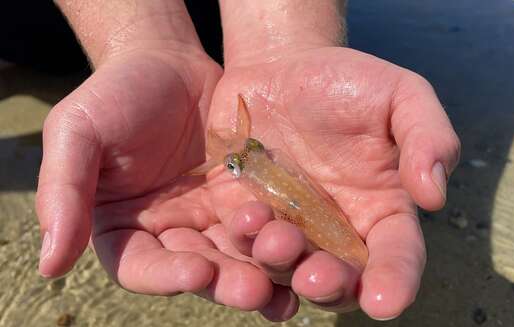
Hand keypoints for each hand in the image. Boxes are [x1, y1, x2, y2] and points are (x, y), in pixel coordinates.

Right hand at [36, 44, 296, 312]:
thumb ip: (64, 193)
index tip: (197, 269)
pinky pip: (267, 229)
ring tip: (292, 287)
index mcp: (123, 229)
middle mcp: (170, 234)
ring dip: (264, 274)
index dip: (166, 274)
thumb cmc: (116, 93)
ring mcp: (212, 220)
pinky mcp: (248, 202)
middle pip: (198, 270)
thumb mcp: (79, 132)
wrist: (170, 63)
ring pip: (238, 257)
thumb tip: (50, 266)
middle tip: (256, 289)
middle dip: (226, 282)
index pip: (141, 266)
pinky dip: (285, 247)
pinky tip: (310, 258)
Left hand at [209, 46, 460, 318]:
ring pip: (285, 268)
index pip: (397, 256)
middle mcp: (335, 231)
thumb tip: (435, 196)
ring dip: (280, 264)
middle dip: (331, 286)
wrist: (280, 67)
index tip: (387, 302)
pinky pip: (241, 245)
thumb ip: (427, 137)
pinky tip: (243, 220)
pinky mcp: (244, 218)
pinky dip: (242, 245)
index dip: (395, 281)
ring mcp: (287, 227)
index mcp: (381, 209)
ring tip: (276, 238)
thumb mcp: (399, 95)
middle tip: (317, 276)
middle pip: (339, 279)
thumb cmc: (346, 82)